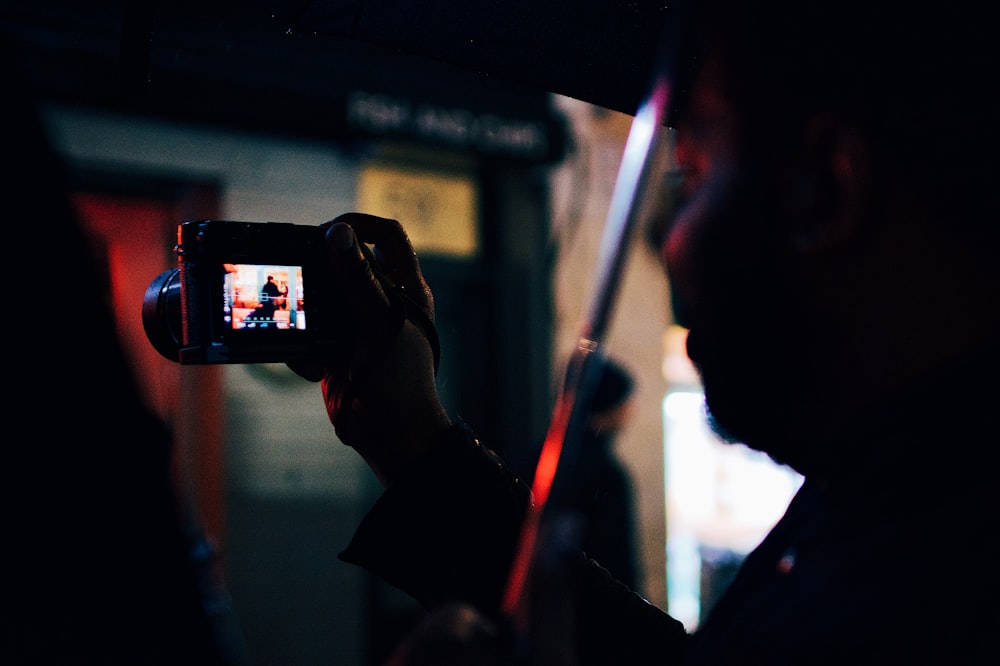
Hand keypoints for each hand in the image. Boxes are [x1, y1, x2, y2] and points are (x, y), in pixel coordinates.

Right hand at [290, 213, 450, 485]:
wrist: (392, 436)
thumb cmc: (400, 378)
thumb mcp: (377, 321)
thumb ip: (357, 277)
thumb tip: (338, 233)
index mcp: (405, 288)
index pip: (387, 236)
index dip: (361, 224)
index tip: (331, 232)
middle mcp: (382, 302)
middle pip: (344, 263)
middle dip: (319, 271)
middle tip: (298, 275)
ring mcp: (357, 327)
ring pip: (320, 299)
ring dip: (306, 313)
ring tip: (303, 328)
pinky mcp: (336, 351)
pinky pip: (309, 334)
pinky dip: (303, 348)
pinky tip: (313, 367)